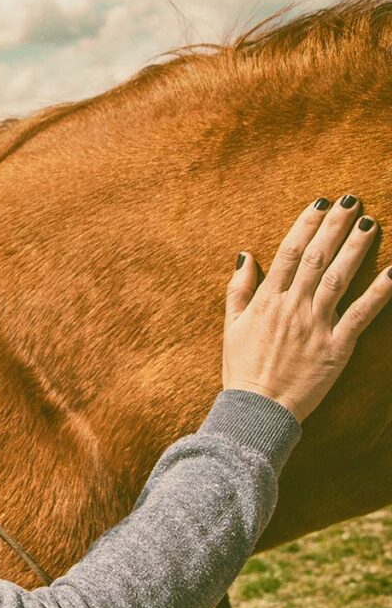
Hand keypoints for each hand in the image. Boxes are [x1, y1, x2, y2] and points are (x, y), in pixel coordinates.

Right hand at [223, 194, 390, 423]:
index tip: (320, 203)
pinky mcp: (335, 347)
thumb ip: (238, 288)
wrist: (257, 407)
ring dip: (355, 249)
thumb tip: (245, 255)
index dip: (305, 225)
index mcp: (266, 300)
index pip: (288, 253)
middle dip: (334, 226)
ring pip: (338, 279)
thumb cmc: (242, 367)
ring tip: (369, 223)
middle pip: (316, 258)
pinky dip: (378, 294)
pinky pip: (360, 316)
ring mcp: (315, 326)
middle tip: (351, 200)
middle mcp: (291, 307)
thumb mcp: (231, 325)